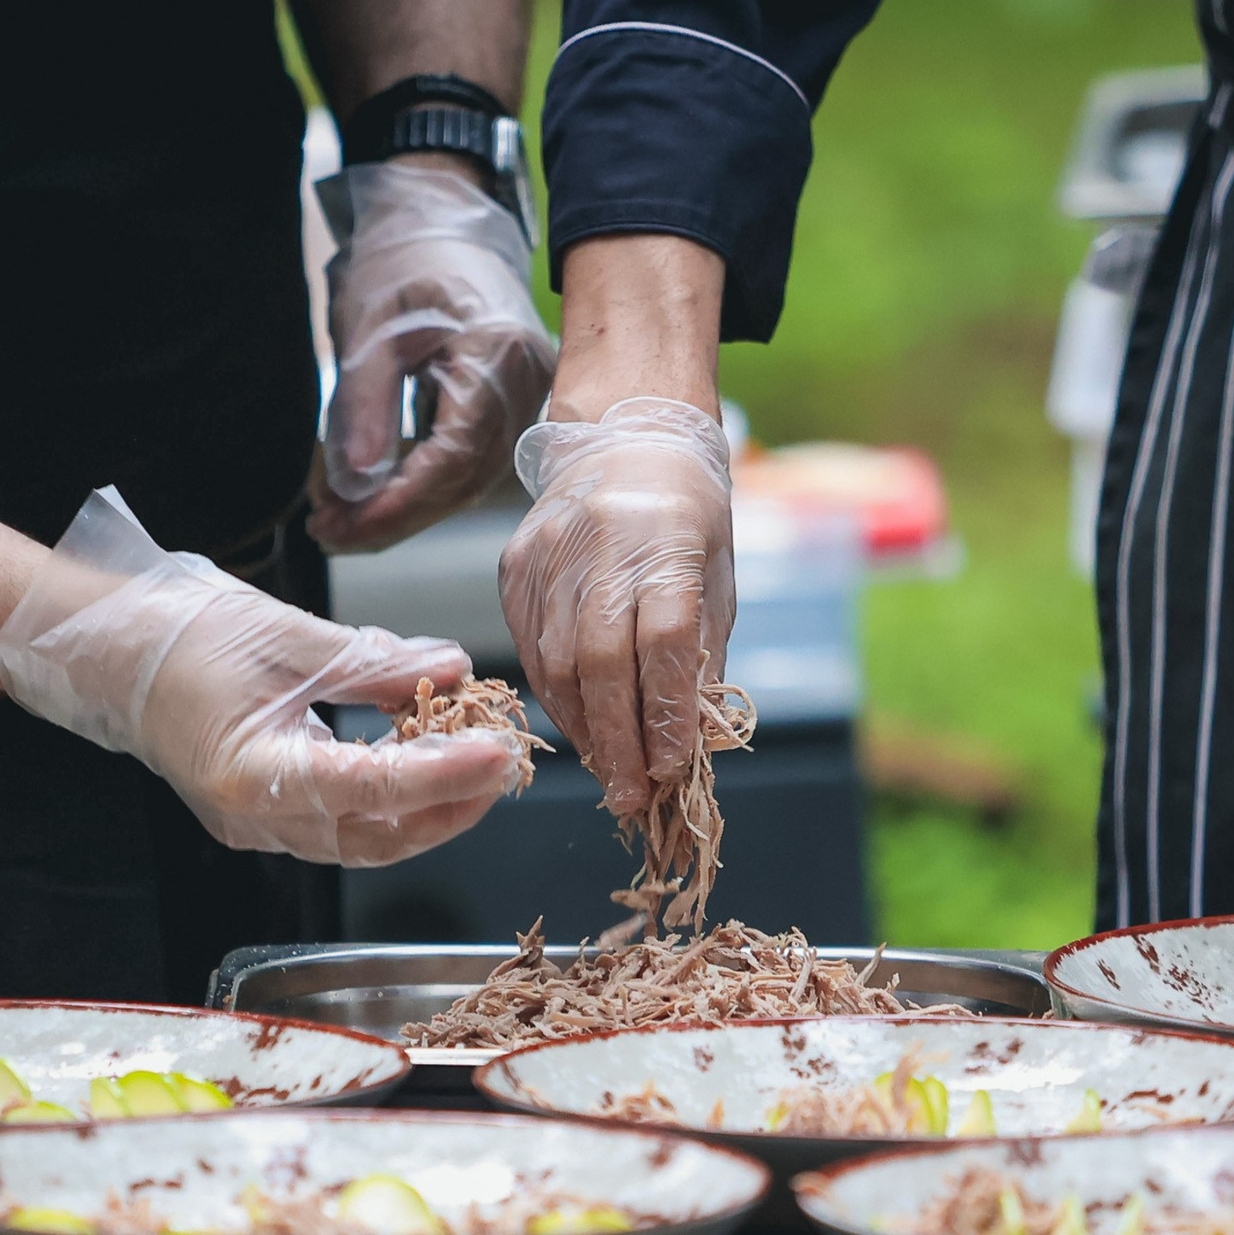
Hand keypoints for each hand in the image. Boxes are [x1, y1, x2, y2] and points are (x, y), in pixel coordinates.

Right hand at [0, 490, 519, 865]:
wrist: (105, 652)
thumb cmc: (178, 637)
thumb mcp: (289, 636)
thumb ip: (375, 661)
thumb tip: (450, 667)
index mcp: (256, 774)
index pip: (375, 789)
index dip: (446, 775)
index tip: (499, 752)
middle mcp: (257, 818)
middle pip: (379, 836)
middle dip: (452, 805)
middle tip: (505, 761)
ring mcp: (257, 825)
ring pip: (365, 839)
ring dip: (429, 808)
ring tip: (477, 763)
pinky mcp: (261, 815)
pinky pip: (341, 823)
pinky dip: (391, 798)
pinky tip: (422, 760)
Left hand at [309, 160, 555, 554]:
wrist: (440, 216)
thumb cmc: (403, 256)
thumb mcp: (369, 327)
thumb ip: (364, 409)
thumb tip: (354, 488)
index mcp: (495, 355)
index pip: (452, 457)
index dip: (396, 504)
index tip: (341, 529)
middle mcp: (524, 384)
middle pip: (463, 481)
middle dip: (392, 516)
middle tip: (328, 534)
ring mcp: (524, 396)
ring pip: (467, 480)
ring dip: (404, 507)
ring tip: (339, 517)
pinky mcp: (509, 404)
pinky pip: (469, 462)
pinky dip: (421, 483)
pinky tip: (374, 494)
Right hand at [499, 397, 735, 815]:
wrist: (627, 437)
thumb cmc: (688, 514)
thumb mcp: (717, 574)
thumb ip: (703, 653)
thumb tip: (689, 739)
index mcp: (666, 542)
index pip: (663, 643)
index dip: (665, 714)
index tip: (671, 769)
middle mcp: (601, 545)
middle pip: (601, 662)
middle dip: (618, 741)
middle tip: (630, 797)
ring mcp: (549, 555)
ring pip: (556, 663)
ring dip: (583, 729)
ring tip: (608, 769)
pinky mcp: (516, 566)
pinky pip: (530, 648)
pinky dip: (555, 696)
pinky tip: (578, 725)